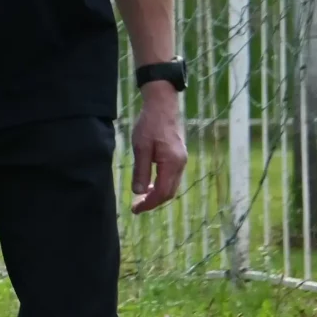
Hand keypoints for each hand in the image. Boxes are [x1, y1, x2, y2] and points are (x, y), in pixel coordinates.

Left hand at [129, 81, 187, 212]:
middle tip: (136, 207)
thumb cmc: (150, 124)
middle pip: (169, 192)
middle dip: (153, 202)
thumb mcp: (141, 148)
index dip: (149, 204)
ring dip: (157, 194)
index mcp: (172, 163)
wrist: (163, 106)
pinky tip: (150, 184)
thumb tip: (139, 192)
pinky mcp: (179, 156)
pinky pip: (172, 177)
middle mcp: (180, 164)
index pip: (162, 192)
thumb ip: (141, 171)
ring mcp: (181, 160)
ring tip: (141, 198)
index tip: (135, 210)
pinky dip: (161, 185)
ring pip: (172, 185)